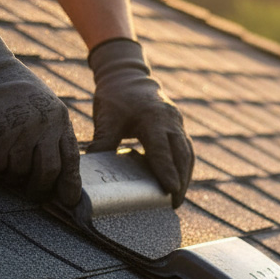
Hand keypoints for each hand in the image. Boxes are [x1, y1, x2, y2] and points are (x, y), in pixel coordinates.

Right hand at [0, 26, 80, 205]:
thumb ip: (54, 137)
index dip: (70, 184)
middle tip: (33, 192)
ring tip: (7, 163)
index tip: (69, 201)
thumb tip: (59, 178)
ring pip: (18, 172)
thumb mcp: (46, 108)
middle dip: (39, 188)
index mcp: (59, 119)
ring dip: (11, 175)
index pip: (70, 159)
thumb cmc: (18, 94)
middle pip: (47, 172)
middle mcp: (42, 125)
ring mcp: (17, 130)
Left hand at [87, 38, 194, 207]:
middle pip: (182, 155)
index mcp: (152, 117)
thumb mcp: (106, 118)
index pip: (162, 149)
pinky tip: (178, 181)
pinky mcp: (178, 127)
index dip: (167, 171)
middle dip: (181, 180)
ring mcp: (177, 123)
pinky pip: (186, 149)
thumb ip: (104, 142)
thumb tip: (92, 171)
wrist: (128, 75)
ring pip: (187, 153)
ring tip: (177, 197)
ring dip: (185, 176)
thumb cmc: (115, 96)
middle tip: (175, 203)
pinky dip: (183, 166)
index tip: (171, 191)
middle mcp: (170, 120)